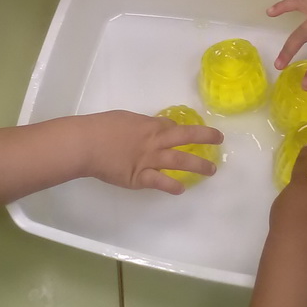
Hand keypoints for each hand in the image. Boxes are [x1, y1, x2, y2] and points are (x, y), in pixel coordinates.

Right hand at [85, 111, 223, 194]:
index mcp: (150, 126)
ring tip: (211, 170)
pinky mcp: (139, 177)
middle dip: (205, 138)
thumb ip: (141, 124)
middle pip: (185, 138)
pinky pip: (160, 182)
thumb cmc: (101, 127)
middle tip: (219, 141)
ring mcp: (149, 160)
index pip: (173, 126)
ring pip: (179, 161)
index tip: (187, 135)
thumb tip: (151, 128)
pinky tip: (181, 189)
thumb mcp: (125, 118)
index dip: (182, 130)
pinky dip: (172, 186)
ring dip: (198, 165)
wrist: (86, 144)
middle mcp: (154, 142)